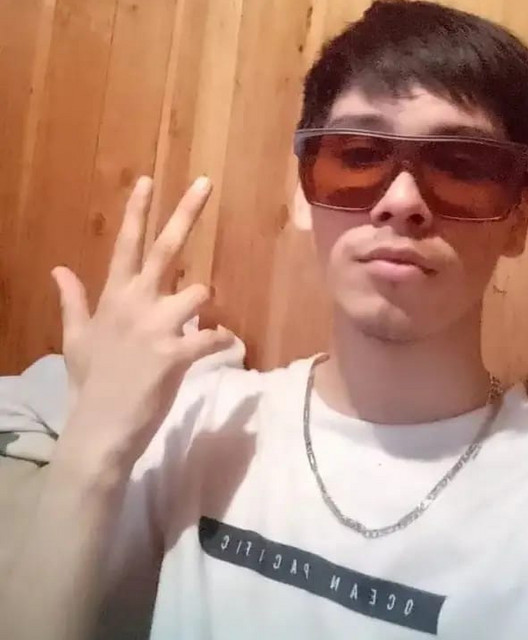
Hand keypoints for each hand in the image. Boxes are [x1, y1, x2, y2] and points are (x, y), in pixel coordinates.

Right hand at [52, 176, 232, 470]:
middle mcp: (135, 303)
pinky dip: (223, 340)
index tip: (150, 180)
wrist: (98, 428)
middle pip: (165, 250)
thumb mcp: (75, 339)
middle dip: (185, 214)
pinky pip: (212, 337)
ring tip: (202, 325)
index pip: (126, 244)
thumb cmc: (89, 383)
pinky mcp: (174, 354)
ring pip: (200, 293)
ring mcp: (155, 327)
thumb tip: (57, 269)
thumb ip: (72, 301)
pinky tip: (225, 346)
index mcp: (113, 297)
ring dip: (208, 304)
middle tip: (205, 183)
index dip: (137, 211)